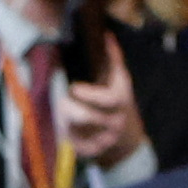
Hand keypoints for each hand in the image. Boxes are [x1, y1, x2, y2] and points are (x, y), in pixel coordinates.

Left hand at [53, 43, 147, 168]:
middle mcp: (115, 122)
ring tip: (62, 111)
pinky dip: (65, 134)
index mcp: (121, 102)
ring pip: (76, 130)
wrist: (125, 139)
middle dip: (70, 108)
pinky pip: (72, 144)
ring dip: (64, 119)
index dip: (91, 95)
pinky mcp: (92, 151)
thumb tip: (106, 36)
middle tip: (63, 100)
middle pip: (88, 118)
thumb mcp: (119, 82)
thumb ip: (114, 60)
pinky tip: (65, 126)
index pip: (109, 100)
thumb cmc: (116, 102)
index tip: (74, 87)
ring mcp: (104, 139)